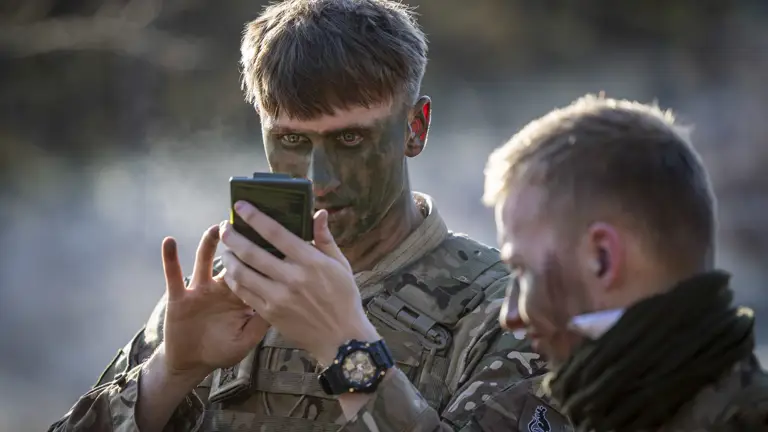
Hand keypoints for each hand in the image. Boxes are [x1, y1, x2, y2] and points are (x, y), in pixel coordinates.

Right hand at [160, 225, 268, 380]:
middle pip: (232, 260)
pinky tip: (170, 242)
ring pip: (205, 261)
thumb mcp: (247, 339)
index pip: (253, 271)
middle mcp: (221, 287)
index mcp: (240, 296)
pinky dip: (170, 258)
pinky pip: (174, 275)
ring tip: (216, 227)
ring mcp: (200, 289)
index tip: (272, 235)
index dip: (261, 255)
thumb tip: (283, 303)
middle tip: (246, 222)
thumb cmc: (222, 350)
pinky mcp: (179, 296)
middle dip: (238, 242)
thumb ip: (262, 323)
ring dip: (209, 244)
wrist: (192, 362)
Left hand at [220, 202, 378, 365]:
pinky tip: (232, 272)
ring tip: (226, 249)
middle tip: (224, 227)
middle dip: (232, 236)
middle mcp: (292, 278)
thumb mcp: (341, 265)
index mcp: (310, 261)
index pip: (276, 233)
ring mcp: (279, 297)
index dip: (255, 217)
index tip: (240, 205)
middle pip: (252, 252)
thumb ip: (325, 239)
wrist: (342, 339)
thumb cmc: (344, 298)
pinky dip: (234, 280)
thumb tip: (320, 213)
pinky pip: (244, 294)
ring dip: (228, 258)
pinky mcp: (270, 314)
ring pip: (242, 273)